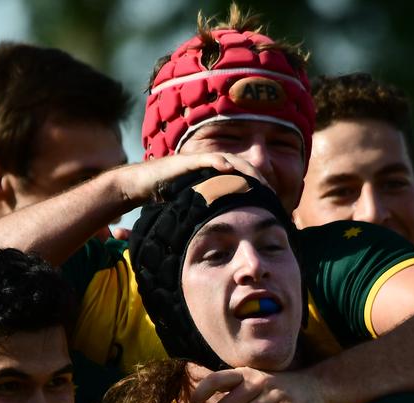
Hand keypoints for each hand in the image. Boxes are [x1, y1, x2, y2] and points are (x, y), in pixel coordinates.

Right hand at [112, 153, 267, 204]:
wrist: (140, 185)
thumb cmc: (165, 196)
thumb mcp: (193, 205)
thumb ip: (209, 211)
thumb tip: (224, 231)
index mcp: (214, 175)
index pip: (242, 176)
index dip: (258, 185)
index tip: (271, 199)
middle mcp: (209, 164)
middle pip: (242, 167)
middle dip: (258, 178)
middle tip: (272, 193)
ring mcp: (198, 161)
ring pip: (229, 160)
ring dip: (245, 170)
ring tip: (258, 182)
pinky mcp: (186, 161)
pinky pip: (206, 159)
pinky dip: (219, 162)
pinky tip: (230, 169)